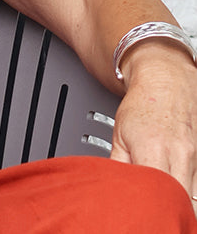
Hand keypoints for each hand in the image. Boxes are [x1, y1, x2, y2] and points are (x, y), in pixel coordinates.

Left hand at [109, 39, 196, 214]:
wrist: (165, 81)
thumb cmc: (142, 105)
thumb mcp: (120, 133)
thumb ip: (118, 164)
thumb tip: (111, 187)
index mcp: (154, 149)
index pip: (158, 191)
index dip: (154, 208)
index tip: (147, 216)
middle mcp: (180, 154)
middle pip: (181, 199)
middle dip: (171, 212)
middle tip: (158, 219)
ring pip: (194, 195)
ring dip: (182, 205)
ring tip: (167, 210)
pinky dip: (190, 194)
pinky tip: (179, 196)